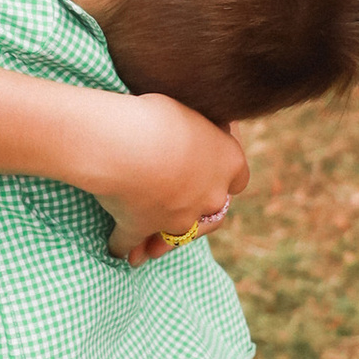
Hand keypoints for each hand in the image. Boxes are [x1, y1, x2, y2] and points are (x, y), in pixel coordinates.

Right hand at [92, 93, 249, 262]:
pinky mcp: (138, 228)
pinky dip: (125, 246)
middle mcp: (210, 196)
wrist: (124, 141)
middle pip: (212, 215)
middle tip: (181, 213)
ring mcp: (177, 218)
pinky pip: (131, 241)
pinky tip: (120, 250)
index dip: (223, 177)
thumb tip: (192, 123)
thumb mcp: (188, 108)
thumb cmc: (157, 113)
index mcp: (228, 162)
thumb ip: (196, 124)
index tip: (211, 172)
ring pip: (174, 236)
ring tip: (147, 248)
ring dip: (160, 241)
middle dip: (196, 216)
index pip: (238, 179)